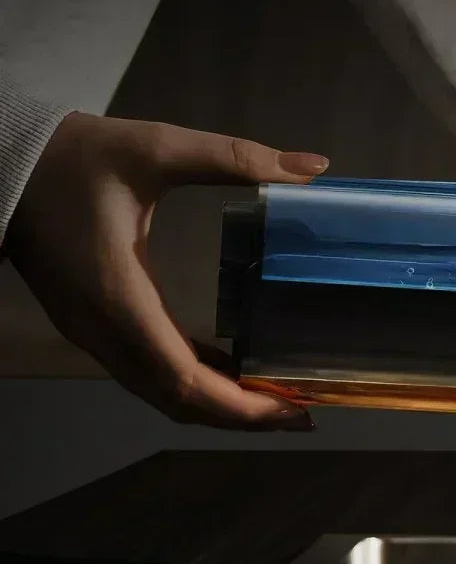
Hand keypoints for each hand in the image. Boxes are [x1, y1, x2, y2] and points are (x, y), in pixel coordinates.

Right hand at [5, 113, 329, 429]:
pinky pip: (146, 370)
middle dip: (240, 415)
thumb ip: (236, 158)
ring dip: (217, 405)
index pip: (182, 379)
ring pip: (158, 392)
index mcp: (120, 297)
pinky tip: (232, 371)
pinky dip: (192, 382)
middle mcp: (103, 330)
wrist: (0, 164)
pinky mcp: (92, 325)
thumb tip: (315, 168)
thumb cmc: (76, 157)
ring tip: (278, 400)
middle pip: (176, 400)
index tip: (293, 409)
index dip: (239, 404)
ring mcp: (93, 333)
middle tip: (303, 414)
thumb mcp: (158, 148)